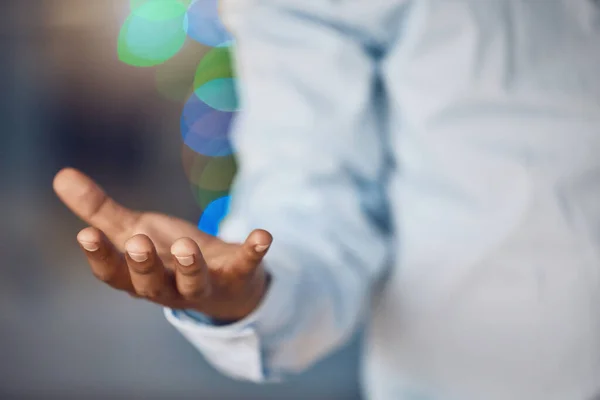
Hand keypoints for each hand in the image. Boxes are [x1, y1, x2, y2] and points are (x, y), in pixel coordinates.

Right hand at [53, 168, 271, 320]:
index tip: (85, 235)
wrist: (222, 280)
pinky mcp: (237, 276)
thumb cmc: (170, 257)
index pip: (114, 275)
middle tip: (138, 243)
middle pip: (152, 285)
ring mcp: (206, 285)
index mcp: (140, 277)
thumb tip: (61, 175)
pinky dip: (253, 252)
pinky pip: (246, 266)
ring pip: (195, 284)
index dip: (100, 258)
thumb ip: (103, 211)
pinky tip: (262, 235)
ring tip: (187, 245)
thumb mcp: (137, 230)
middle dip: (144, 266)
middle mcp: (170, 287)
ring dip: (191, 266)